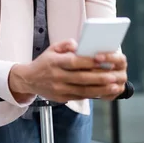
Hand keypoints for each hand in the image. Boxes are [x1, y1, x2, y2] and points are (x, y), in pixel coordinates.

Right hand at [8, 39, 124, 102]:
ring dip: (100, 89)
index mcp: (55, 62)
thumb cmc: (44, 62)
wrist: (28, 80)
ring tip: (113, 86)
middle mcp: (57, 76)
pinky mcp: (61, 98)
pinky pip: (79, 96)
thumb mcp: (52, 49)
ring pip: (82, 90)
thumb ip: (65, 44)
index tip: (103, 60)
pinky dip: (92, 94)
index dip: (89, 61)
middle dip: (99, 77)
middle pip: (81, 78)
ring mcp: (59, 89)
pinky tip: (103, 92)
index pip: (74, 62)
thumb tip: (78, 45)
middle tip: (114, 76)